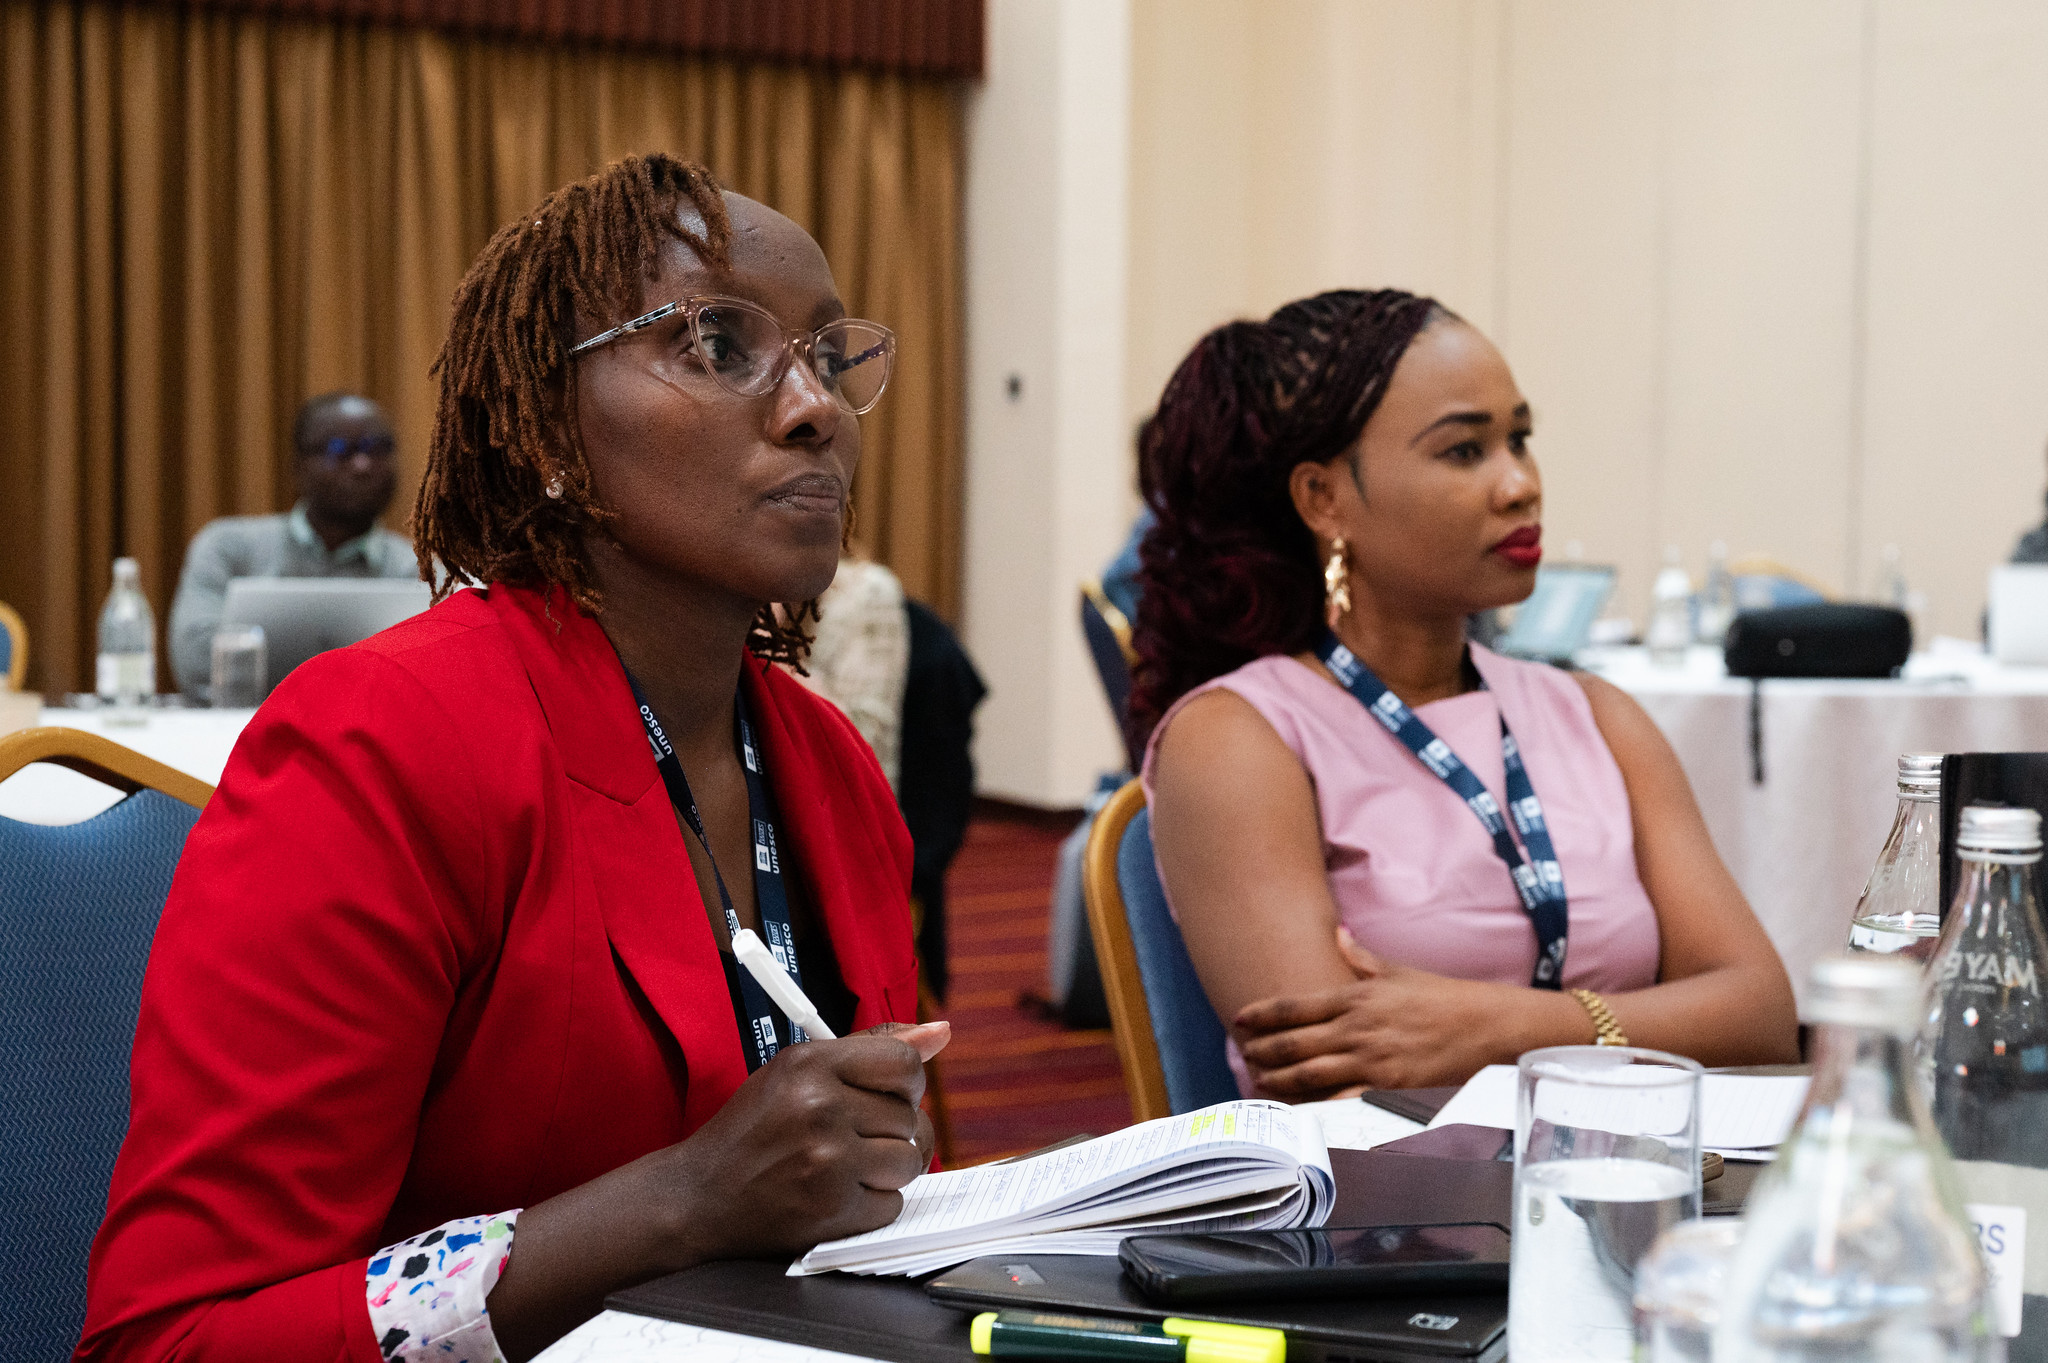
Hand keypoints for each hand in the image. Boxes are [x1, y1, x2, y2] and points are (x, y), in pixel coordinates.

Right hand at [486, 1020, 948, 1360]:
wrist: (698, 1198)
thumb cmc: (752, 1131)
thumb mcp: (797, 1072)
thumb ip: (870, 1049)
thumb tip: (939, 1032)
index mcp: (810, 1064)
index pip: (905, 1064)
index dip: (908, 1083)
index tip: (891, 1095)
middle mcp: (820, 1106)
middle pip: (911, 1116)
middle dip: (891, 1131)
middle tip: (853, 1138)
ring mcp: (828, 1160)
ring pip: (910, 1161)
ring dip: (887, 1169)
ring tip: (847, 1166)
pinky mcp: (832, 1208)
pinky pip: (892, 1204)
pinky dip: (872, 1205)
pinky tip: (836, 1194)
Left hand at [1232, 929, 1526, 1095]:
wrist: (1483, 1025)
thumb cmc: (1441, 996)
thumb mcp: (1398, 971)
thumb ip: (1360, 958)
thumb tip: (1337, 933)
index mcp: (1356, 997)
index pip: (1294, 1006)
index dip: (1261, 1013)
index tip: (1239, 1018)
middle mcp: (1357, 1028)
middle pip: (1294, 1042)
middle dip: (1263, 1051)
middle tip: (1244, 1055)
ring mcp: (1371, 1058)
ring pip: (1310, 1073)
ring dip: (1280, 1080)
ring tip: (1260, 1082)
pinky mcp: (1387, 1086)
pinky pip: (1341, 1099)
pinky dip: (1317, 1106)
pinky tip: (1299, 1110)